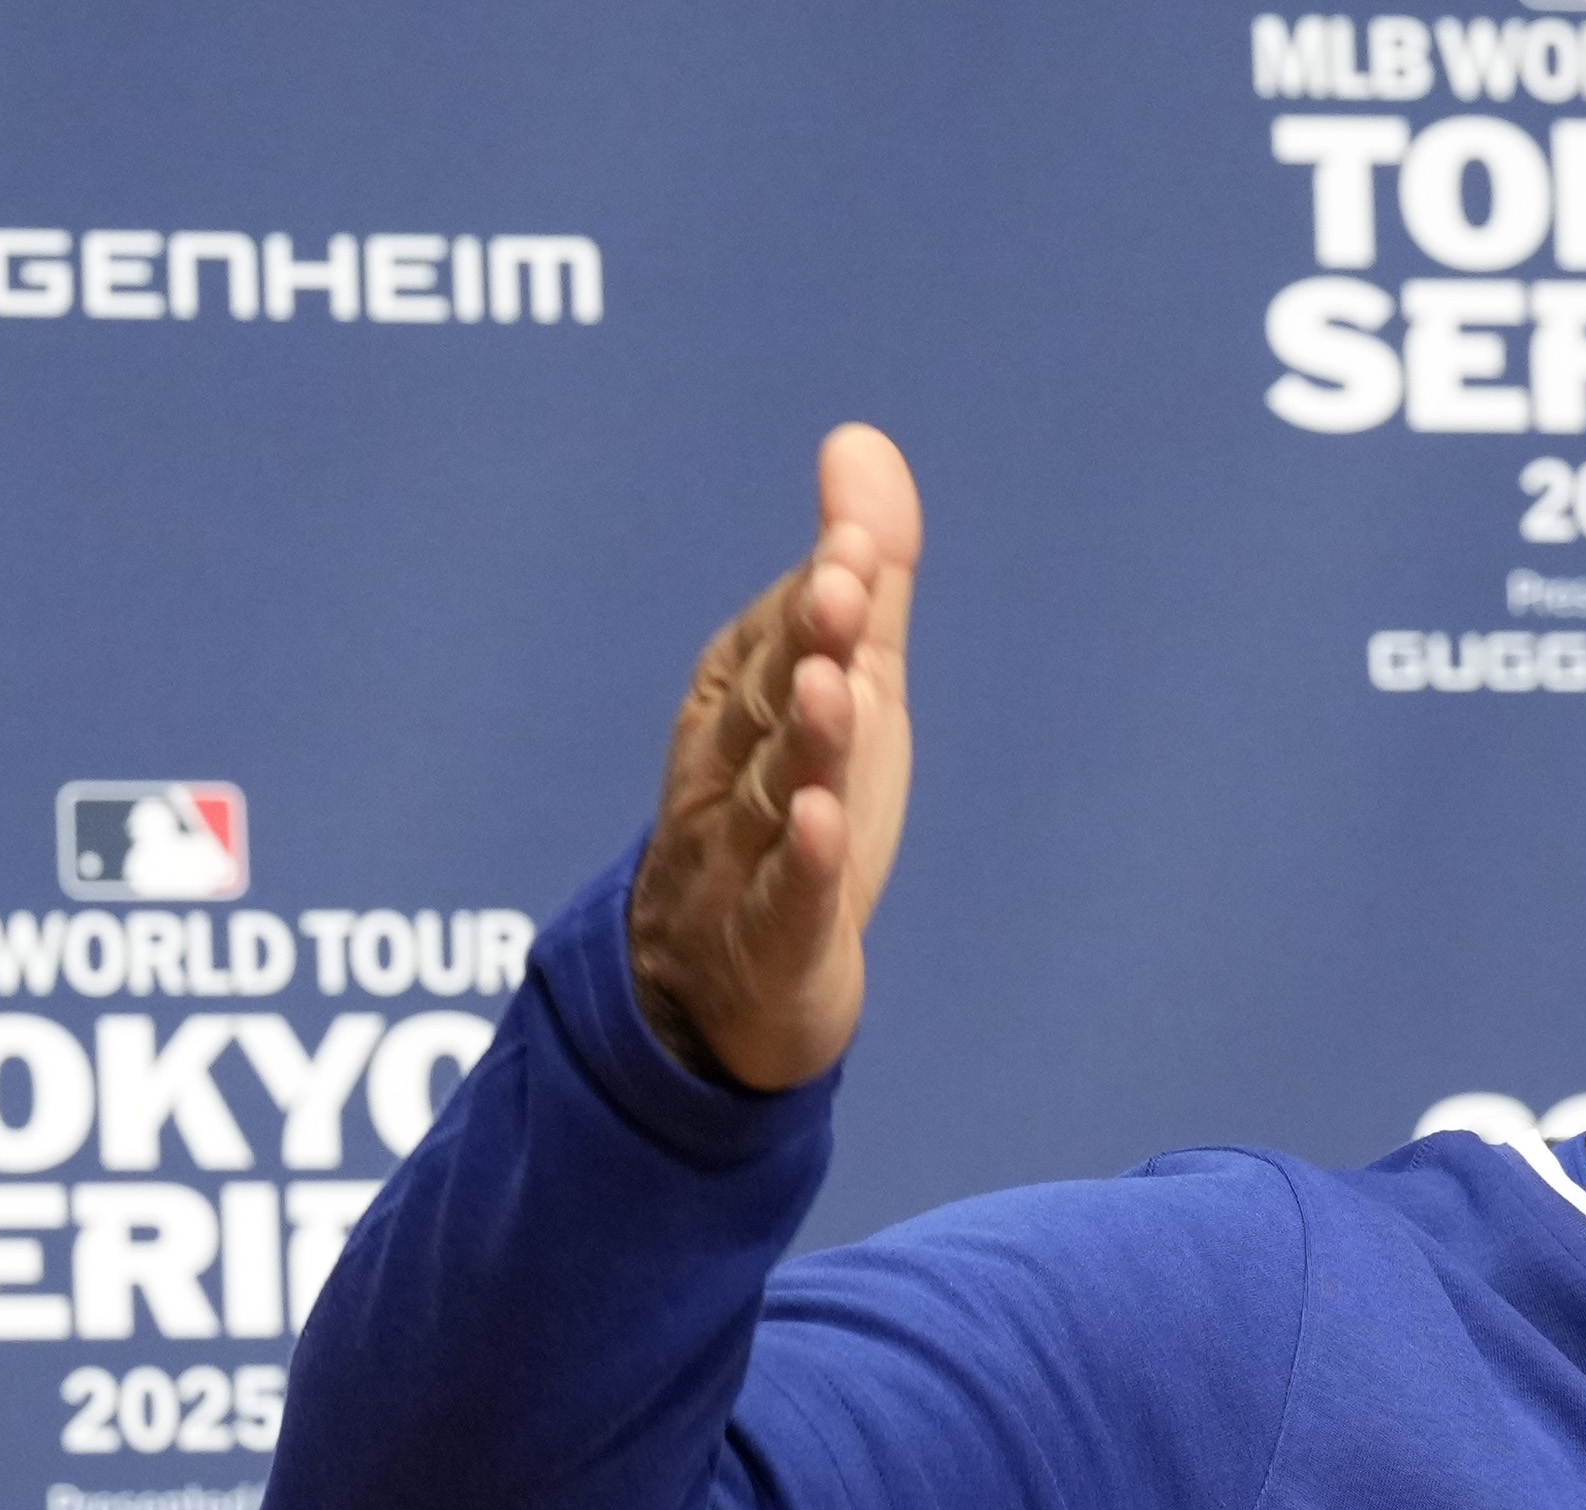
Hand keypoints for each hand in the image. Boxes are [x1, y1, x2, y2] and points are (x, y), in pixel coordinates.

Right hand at [628, 425, 920, 1091]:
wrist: (725, 996)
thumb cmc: (793, 818)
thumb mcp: (841, 693)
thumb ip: (860, 582)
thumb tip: (860, 439)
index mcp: (741, 706)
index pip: (775, 640)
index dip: (815, 595)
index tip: (853, 543)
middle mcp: (731, 773)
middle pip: (767, 702)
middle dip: (801, 641)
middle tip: (840, 581)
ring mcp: (743, 861)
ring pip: (774, 792)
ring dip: (803, 740)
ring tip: (832, 686)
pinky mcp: (774, 944)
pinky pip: (785, 899)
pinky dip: (801, 863)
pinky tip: (821, 821)